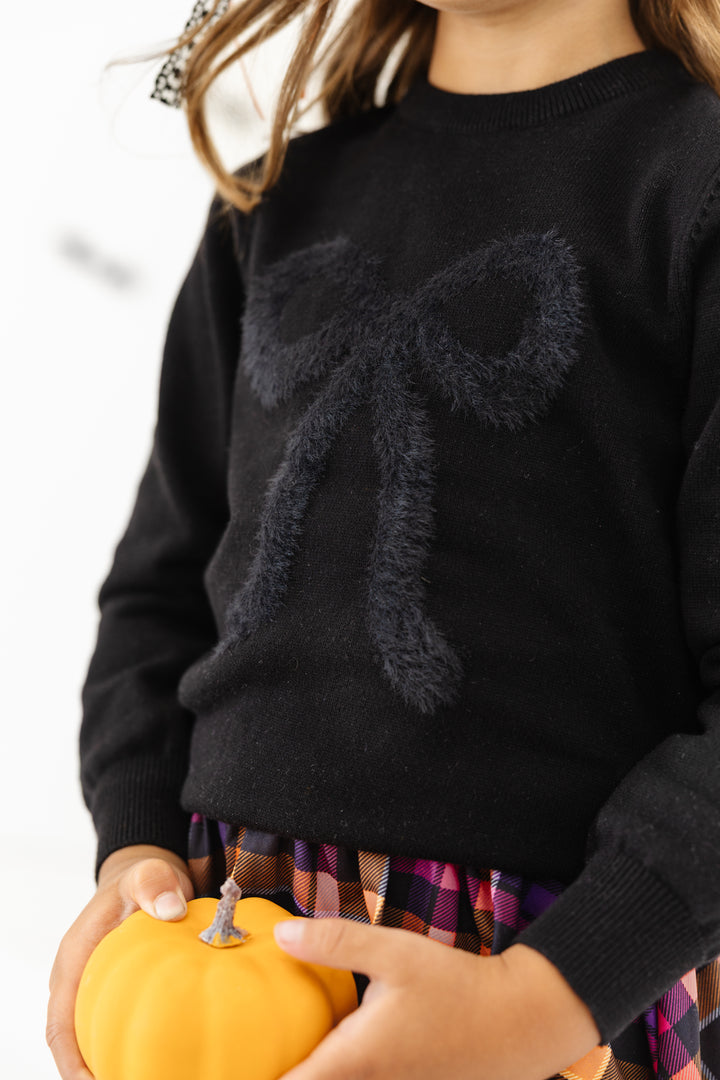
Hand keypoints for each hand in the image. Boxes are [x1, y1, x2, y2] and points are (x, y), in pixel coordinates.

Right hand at [46, 845, 193, 1079]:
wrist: (146, 881)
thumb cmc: (141, 881)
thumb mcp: (148, 874)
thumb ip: (154, 885)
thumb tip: (170, 911)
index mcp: (74, 962)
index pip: (59, 1025)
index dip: (70, 1061)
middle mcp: (80, 984)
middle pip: (76, 1044)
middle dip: (93, 1073)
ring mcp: (99, 993)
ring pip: (99, 1041)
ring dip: (115, 1064)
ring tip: (150, 1076)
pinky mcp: (120, 996)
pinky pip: (123, 1029)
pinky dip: (136, 1048)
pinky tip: (167, 1062)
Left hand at [272, 917, 600, 1079]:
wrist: (520, 1024)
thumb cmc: (456, 987)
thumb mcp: (394, 952)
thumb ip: (335, 942)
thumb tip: (280, 934)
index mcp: (355, 1062)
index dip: (253, 1078)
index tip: (221, 1068)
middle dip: (281, 1073)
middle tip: (244, 1057)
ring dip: (311, 1072)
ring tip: (280, 1054)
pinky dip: (336, 1072)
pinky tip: (330, 1052)